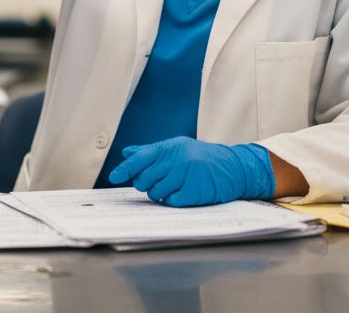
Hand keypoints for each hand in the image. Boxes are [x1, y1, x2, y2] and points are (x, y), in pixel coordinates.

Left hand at [107, 137, 275, 206]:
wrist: (234, 168)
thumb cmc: (202, 158)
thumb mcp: (178, 148)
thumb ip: (151, 151)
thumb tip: (127, 153)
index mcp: (171, 147)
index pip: (142, 157)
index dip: (126, 168)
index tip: (114, 177)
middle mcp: (178, 159)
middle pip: (145, 179)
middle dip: (146, 184)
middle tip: (158, 181)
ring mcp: (186, 175)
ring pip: (156, 192)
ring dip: (160, 194)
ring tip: (173, 186)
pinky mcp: (194, 191)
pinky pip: (171, 201)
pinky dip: (173, 200)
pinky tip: (182, 193)